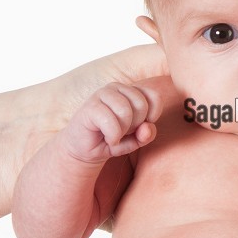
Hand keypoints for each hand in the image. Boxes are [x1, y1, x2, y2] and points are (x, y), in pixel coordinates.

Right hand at [1, 45, 171, 196]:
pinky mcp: (90, 107)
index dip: (152, 117)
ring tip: (114, 135)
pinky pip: (111, 121)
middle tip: (123, 133)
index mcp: (130, 91)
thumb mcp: (135, 140)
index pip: (153, 97)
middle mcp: (117, 88)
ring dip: (122, 131)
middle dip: (135, 125)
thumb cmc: (112, 139)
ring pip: (126, 110)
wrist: (84, 150)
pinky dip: (112, 136)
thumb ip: (146, 134)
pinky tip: (107, 138)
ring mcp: (102, 95)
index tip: (139, 128)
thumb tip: (147, 128)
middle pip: (141, 104)